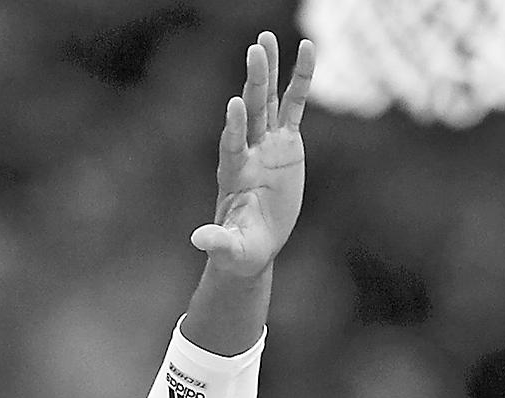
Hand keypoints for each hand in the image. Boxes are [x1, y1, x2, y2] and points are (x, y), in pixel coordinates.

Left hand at [191, 33, 313, 277]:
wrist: (254, 242)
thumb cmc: (240, 249)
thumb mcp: (230, 250)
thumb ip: (217, 242)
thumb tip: (198, 240)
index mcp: (234, 174)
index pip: (233, 145)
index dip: (235, 126)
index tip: (235, 104)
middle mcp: (249, 151)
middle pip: (252, 112)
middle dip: (254, 83)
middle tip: (255, 50)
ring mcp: (268, 144)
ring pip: (270, 101)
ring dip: (269, 70)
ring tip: (268, 38)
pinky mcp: (286, 142)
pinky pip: (294, 106)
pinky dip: (300, 79)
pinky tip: (306, 50)